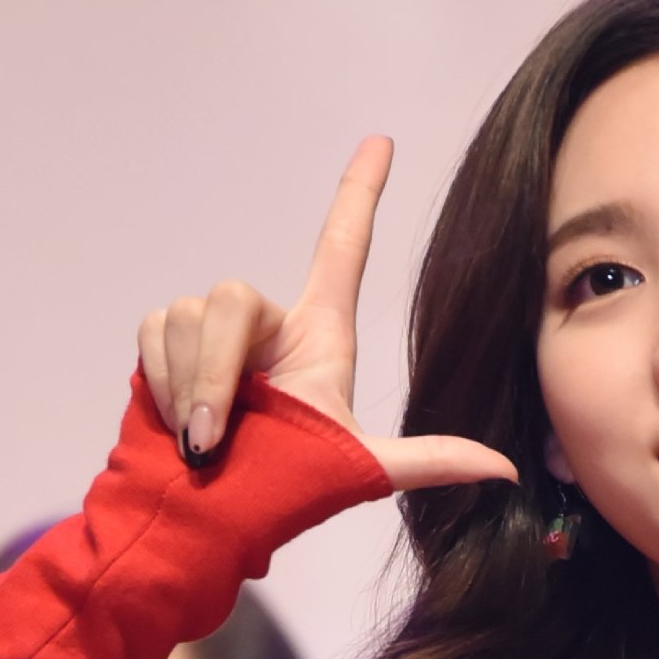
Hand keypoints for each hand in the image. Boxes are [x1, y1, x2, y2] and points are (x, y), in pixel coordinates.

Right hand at [136, 135, 517, 489]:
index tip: (382, 142)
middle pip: (233, 296)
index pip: (341, 248)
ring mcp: (211, 330)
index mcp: (320, 335)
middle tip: (215, 435)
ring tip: (202, 437)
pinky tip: (175, 423)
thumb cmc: (281, 491)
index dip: (360, 193)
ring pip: (187, 315)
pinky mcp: (161, 341)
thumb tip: (507, 470)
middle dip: (217, 370)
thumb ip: (429, 462)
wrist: (204, 516)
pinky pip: (151, 331)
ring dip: (189, 386)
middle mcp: (266, 322)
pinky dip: (160, 383)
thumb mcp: (361, 471)